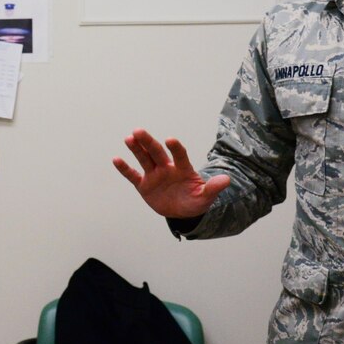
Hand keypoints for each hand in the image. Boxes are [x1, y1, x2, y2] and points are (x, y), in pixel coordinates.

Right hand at [112, 128, 229, 218]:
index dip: (175, 148)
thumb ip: (213, 188)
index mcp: (183, 169)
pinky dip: (124, 169)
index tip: (170, 140)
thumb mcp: (205, 197)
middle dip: (148, 142)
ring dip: (136, 149)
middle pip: (157, 152)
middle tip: (139, 131)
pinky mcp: (144, 185)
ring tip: (129, 138)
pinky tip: (116, 159)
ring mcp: (154, 175)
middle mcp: (167, 168)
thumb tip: (227, 180)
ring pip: (144, 159)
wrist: (182, 212)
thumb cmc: (195, 201)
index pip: (179, 155)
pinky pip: (133, 175)